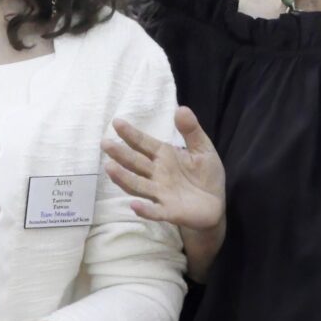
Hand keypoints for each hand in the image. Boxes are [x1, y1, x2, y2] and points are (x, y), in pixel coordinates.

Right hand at [105, 108, 224, 236]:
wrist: (215, 205)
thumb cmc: (205, 176)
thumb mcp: (203, 149)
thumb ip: (191, 131)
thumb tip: (181, 108)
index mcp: (164, 157)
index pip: (144, 144)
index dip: (131, 134)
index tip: (117, 122)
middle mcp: (157, 174)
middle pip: (135, 163)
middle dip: (120, 154)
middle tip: (105, 143)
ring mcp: (161, 194)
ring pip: (138, 185)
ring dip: (124, 178)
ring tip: (109, 168)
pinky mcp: (169, 212)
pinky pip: (154, 211)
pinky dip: (144, 210)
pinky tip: (134, 205)